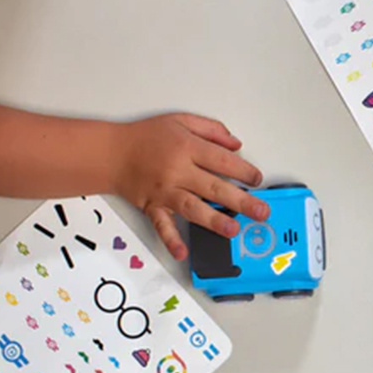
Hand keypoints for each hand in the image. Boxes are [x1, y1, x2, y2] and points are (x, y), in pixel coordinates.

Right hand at [111, 113, 268, 260]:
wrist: (111, 152)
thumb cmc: (146, 136)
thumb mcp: (181, 120)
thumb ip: (211, 130)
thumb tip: (237, 145)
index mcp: (187, 147)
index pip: (223, 161)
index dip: (244, 171)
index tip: (257, 180)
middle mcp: (177, 171)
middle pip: (214, 187)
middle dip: (241, 201)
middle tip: (261, 212)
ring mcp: (164, 191)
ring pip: (193, 207)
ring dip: (214, 220)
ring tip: (233, 230)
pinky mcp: (152, 206)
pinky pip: (162, 225)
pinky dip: (171, 240)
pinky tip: (183, 252)